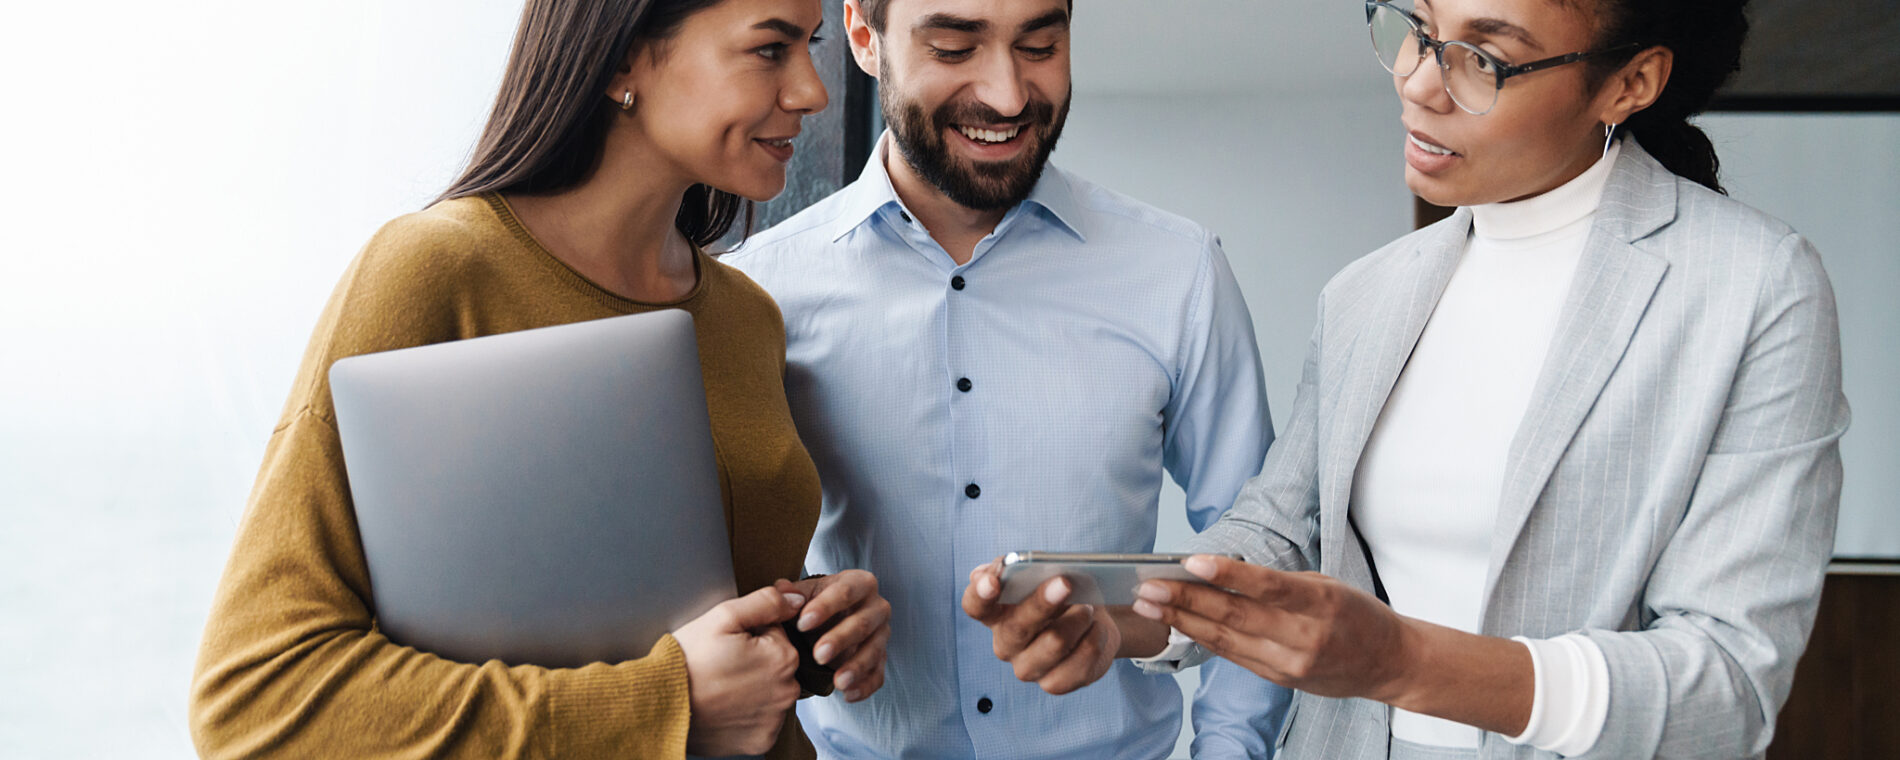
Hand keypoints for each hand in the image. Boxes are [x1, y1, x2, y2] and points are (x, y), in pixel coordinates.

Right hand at [673, 586, 803, 756]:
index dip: (749, 633)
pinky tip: (725, 706)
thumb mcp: (723, 616)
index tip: (727, 644)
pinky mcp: (762, 740)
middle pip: (776, 663)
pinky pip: (762, 719)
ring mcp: (775, 719)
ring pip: (771, 691)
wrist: (660, 706)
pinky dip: (747, 713)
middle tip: (720, 665)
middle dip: (754, 660)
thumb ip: (766, 602)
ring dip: (753, 687)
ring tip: (720, 686)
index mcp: (783, 657)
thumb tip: (796, 599)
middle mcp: (787, 691)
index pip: (775, 633)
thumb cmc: (687, 662)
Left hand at [775, 570, 891, 701]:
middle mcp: (877, 607)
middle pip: (863, 622)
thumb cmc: (815, 604)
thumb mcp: (803, 594)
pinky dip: (865, 687)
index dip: (825, 607)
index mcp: (859, 583)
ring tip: (838, 682)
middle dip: (841, 639)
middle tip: (819, 655)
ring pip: (874, 650)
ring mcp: (882, 634)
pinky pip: (878, 675)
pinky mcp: (881, 659)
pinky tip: (848, 695)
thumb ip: (791, 593)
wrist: (827, 622)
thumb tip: (781, 591)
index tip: (802, 623)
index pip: (845, 591)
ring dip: (857, 667)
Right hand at [961, 558, 1120, 694]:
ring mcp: (1028, 668)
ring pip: (1053, 644)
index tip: (993, 580)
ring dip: (1077, 620)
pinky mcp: (1054, 684)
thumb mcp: (1044, 572)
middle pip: (1016, 627)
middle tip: (1065, 583)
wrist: (1092, 619)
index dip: (980, 594)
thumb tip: (1009, 565)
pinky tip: (1096, 628)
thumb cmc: (1062, 592)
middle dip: (1041, 604)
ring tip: (1089, 607)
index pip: (975, 605)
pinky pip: (1078, 665)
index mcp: (995, 612)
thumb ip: (1024, 566)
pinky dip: (1093, 640)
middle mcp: (1005, 643)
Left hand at [1132, 554, 1411, 700]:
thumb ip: (1278, 584)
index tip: (1190, 562)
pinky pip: (1234, 655)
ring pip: (1226, 639)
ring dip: (1182, 621)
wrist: (1388, 663)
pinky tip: (1178, 625)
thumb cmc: (1356, 615)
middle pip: (1235, 615)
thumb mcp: (1326, 587)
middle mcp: (1303, 636)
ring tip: (1149, 605)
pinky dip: (1203, 638)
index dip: (1227, 573)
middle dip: (1185, 600)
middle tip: (1148, 586)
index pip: (1267, 586)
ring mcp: (1290, 662)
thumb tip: (1221, 574)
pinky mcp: (1280, 678)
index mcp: (1320, 603)